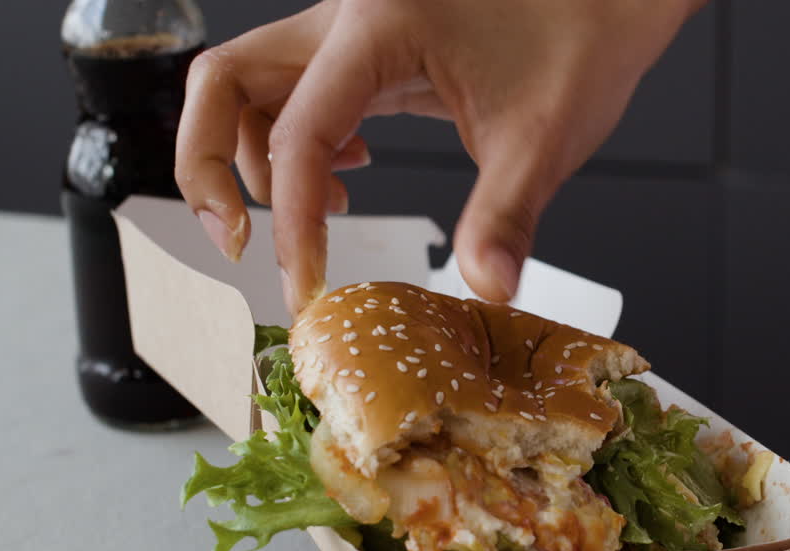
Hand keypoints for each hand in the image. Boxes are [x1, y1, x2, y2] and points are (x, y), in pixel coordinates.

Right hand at [175, 0, 704, 312]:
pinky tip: (352, 171)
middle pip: (223, 81)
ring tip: (320, 212)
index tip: (304, 284)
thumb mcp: (544, 138)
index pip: (298, 134)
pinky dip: (294, 141)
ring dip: (250, 156)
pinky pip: (293, 90)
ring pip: (247, 85)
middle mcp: (346, 17)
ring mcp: (349, 29)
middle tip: (237, 241)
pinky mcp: (366, 48)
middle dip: (207, 166)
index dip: (294, 221)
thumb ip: (505, 215)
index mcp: (379, 27)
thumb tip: (487, 286)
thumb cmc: (582, 40)